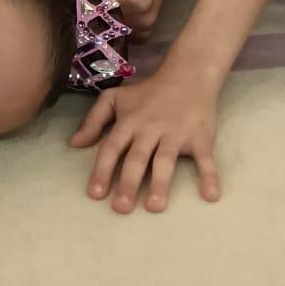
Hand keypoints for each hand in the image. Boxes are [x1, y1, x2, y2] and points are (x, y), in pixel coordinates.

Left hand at [70, 66, 219, 213]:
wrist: (187, 76)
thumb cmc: (146, 93)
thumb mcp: (114, 98)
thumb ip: (93, 120)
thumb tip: (74, 144)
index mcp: (129, 122)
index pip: (112, 148)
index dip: (102, 170)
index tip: (94, 195)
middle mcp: (150, 129)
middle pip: (137, 158)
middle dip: (128, 183)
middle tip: (121, 209)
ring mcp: (176, 133)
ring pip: (166, 160)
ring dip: (161, 183)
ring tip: (155, 207)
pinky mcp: (199, 137)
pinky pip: (204, 159)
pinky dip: (209, 176)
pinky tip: (211, 196)